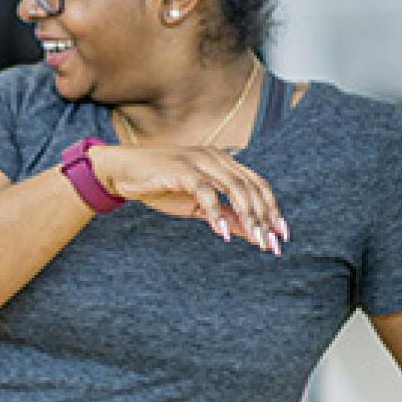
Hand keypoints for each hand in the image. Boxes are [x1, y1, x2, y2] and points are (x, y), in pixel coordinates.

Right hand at [90, 145, 288, 253]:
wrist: (121, 172)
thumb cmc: (158, 186)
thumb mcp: (194, 206)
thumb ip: (222, 214)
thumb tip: (248, 232)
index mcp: (222, 162)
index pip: (256, 184)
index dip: (271, 208)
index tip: (280, 234)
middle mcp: (215, 158)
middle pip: (250, 187)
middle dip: (264, 217)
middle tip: (271, 244)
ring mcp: (199, 161)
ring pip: (235, 188)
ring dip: (247, 216)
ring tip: (255, 239)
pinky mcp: (181, 169)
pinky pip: (206, 191)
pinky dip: (215, 212)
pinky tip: (220, 233)